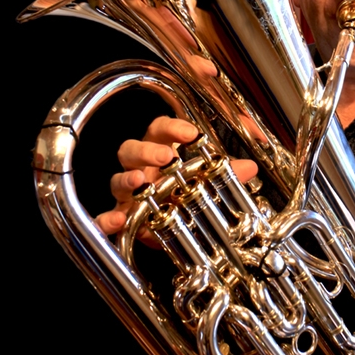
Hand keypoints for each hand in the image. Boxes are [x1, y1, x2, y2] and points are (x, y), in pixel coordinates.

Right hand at [96, 115, 257, 236]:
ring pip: (117, 180)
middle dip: (147, 151)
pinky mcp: (123, 219)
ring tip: (141, 183)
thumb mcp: (207, 180)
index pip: (159, 130)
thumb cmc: (184, 192)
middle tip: (167, 157)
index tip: (191, 133)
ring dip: (127, 180)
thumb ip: (227, 172)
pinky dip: (107, 219)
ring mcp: (128, 194)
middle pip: (131, 150)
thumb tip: (250, 167)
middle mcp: (140, 169)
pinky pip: (105, 218)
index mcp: (160, 151)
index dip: (172, 128)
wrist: (171, 227)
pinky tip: (117, 221)